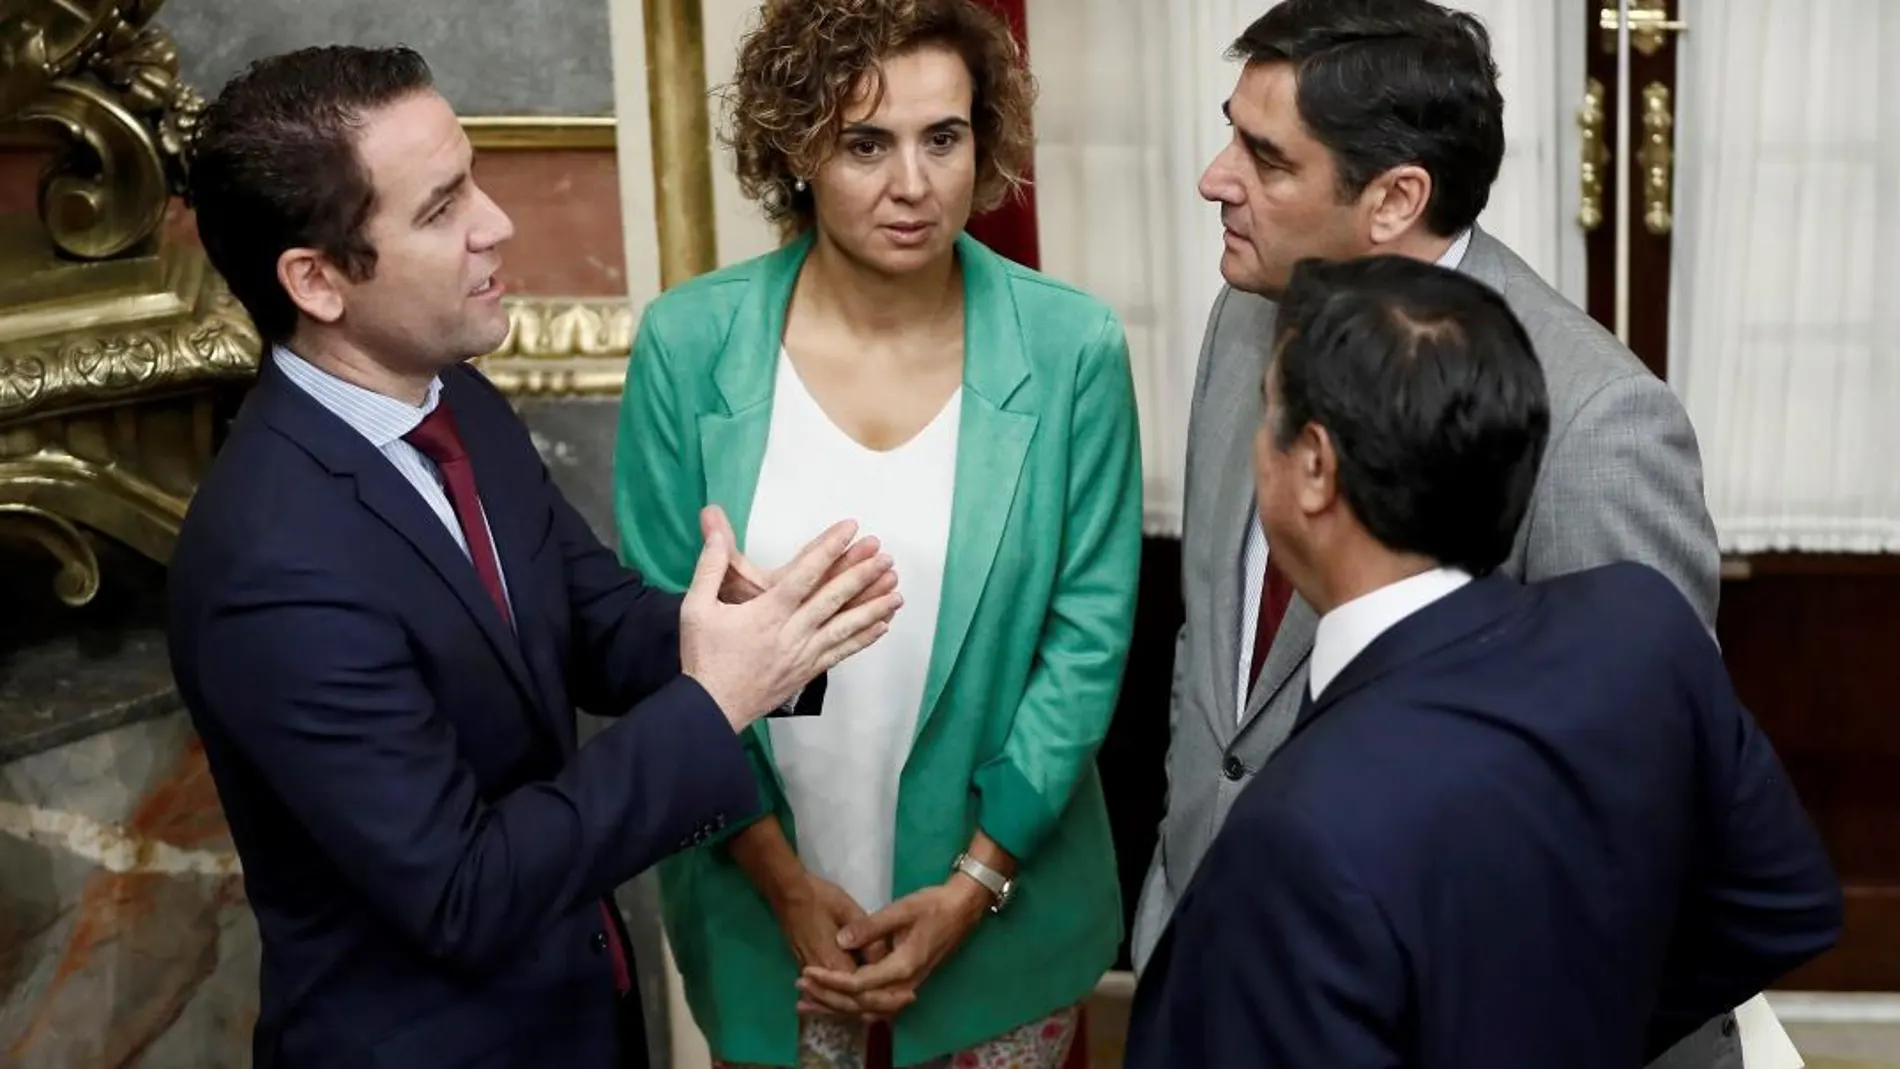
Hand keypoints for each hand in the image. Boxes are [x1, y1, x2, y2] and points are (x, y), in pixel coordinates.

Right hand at [681, 509, 899, 729]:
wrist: (712, 709)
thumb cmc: (704, 657)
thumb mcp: (697, 607)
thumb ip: (710, 564)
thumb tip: (714, 526)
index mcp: (767, 612)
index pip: (806, 574)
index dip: (830, 549)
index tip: (850, 530)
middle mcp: (792, 632)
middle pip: (834, 598)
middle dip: (862, 574)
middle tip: (885, 555)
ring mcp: (803, 654)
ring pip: (845, 626)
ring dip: (873, 607)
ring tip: (897, 591)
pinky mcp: (807, 672)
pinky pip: (841, 652)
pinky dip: (863, 639)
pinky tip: (881, 627)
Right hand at [766, 874, 891, 1015]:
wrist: (788, 894)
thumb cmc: (819, 898)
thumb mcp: (848, 910)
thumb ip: (868, 936)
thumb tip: (883, 959)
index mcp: (833, 960)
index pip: (861, 990)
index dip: (884, 995)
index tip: (907, 994)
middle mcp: (822, 974)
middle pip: (850, 1003)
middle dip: (877, 1006)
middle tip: (904, 1001)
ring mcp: (812, 973)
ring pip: (837, 1001)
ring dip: (861, 1007)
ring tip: (888, 1007)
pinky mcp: (807, 968)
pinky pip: (827, 992)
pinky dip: (844, 1000)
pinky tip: (858, 1000)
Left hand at [796, 878, 990, 1019]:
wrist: (961, 910)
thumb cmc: (933, 906)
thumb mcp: (902, 909)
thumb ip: (871, 926)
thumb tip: (841, 939)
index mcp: (903, 967)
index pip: (860, 984)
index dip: (831, 981)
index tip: (808, 972)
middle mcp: (905, 984)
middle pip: (861, 1004)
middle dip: (828, 999)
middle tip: (800, 989)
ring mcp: (906, 987)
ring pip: (867, 1009)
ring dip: (837, 1007)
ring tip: (807, 1002)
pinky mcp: (904, 984)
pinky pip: (875, 1004)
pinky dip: (852, 1006)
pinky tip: (833, 1002)